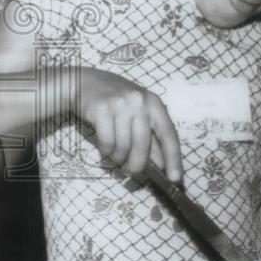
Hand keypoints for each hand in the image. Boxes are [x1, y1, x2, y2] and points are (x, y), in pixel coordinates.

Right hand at [76, 67, 181, 181]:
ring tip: (115, 157)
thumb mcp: (138, 112)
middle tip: (130, 172)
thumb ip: (150, 136)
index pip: (169, 134)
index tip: (175, 178)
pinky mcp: (102, 109)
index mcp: (154, 103)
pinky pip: (107, 142)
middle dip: (137, 165)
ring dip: (118, 158)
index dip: (173, 158)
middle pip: (143, 145)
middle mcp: (140, 102)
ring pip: (123, 146)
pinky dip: (106, 151)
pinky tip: (104, 149)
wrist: (85, 82)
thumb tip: (162, 165)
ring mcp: (120, 104)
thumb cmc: (116, 101)